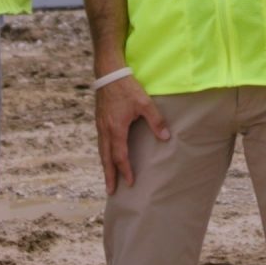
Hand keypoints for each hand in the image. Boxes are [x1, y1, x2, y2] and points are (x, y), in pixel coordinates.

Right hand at [95, 74, 169, 194]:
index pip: (120, 156)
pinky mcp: (100, 119)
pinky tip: (107, 154)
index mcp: (116, 129)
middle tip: (110, 191)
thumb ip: (156, 121)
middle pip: (106, 158)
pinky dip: (103, 153)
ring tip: (108, 177)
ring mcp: (100, 125)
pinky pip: (100, 142)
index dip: (125, 170)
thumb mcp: (144, 103)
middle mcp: (105, 130)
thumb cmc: (127, 87)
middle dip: (109, 175)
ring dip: (105, 165)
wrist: (108, 72)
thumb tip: (166, 138)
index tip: (130, 183)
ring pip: (101, 150)